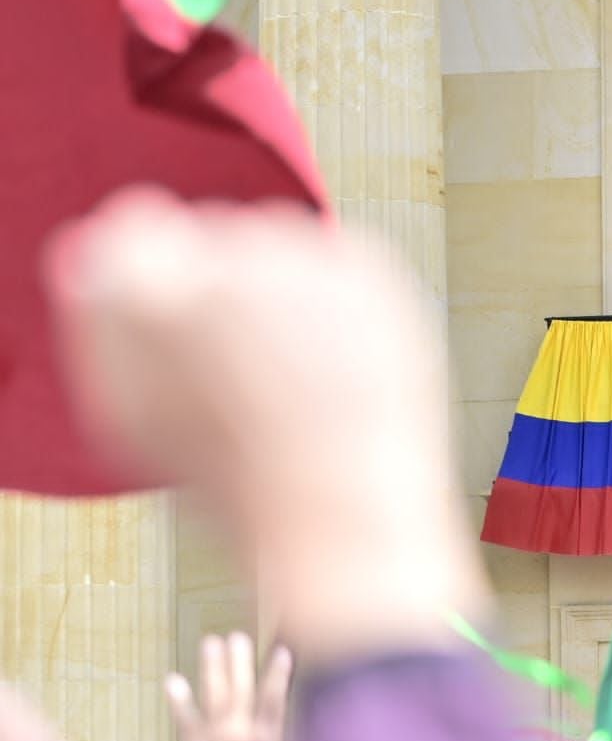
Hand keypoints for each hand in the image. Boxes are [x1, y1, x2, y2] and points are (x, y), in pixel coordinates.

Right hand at [44, 187, 489, 666]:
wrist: (341, 511)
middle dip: (227, 284)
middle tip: (246, 365)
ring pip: (283, 243)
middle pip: (217, 236)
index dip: (157, 278)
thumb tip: (116, 263)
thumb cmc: (235, 482)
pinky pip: (343, 261)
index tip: (176, 315)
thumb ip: (116, 325)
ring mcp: (304, 255)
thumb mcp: (136, 413)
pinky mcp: (365, 266)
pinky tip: (339, 362)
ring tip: (296, 375)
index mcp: (142, 286)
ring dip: (285, 289)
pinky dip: (341, 301)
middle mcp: (220, 252)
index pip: (136, 229)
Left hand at [164, 634, 292, 740]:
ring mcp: (214, 736)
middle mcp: (240, 733)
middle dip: (239, 660)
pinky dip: (178, 699)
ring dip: (212, 667)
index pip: (273, 700)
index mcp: (265, 740)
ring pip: (215, 694)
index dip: (278, 674)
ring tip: (210, 641)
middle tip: (238, 636)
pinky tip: (172, 679)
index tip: (281, 650)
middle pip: (241, 689)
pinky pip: (184, 717)